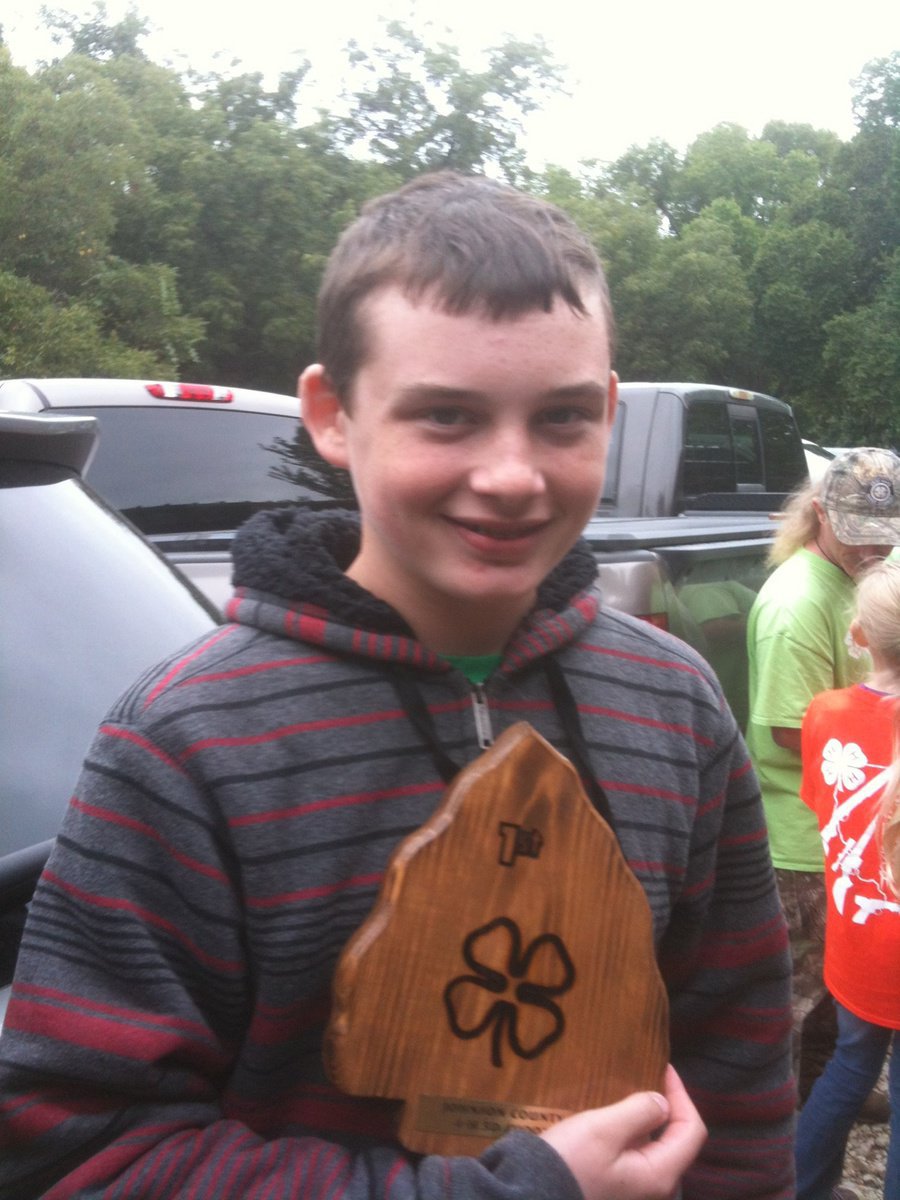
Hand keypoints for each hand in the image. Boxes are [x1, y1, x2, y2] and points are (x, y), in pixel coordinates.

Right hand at [539, 1066, 706, 1199]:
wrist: (535, 1192)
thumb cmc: (572, 1162)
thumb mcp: (604, 1129)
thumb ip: (639, 1111)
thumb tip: (662, 1102)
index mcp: (660, 1174)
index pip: (692, 1131)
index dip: (682, 1095)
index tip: (663, 1067)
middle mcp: (656, 1188)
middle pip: (678, 1141)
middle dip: (668, 1107)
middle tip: (648, 1077)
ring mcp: (637, 1191)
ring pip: (657, 1149)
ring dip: (649, 1120)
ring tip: (630, 1093)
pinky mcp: (619, 1189)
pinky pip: (638, 1157)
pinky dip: (634, 1134)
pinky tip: (614, 1120)